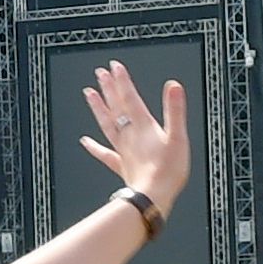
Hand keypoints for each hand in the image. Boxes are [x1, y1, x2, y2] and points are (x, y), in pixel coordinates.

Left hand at [79, 63, 191, 219]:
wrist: (153, 196)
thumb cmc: (168, 171)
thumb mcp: (178, 137)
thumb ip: (174, 110)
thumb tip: (173, 86)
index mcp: (144, 126)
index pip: (130, 97)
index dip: (122, 80)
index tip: (114, 66)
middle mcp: (130, 135)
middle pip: (116, 107)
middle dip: (108, 89)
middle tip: (99, 73)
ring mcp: (123, 150)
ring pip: (107, 124)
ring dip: (98, 108)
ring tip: (89, 94)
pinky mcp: (121, 165)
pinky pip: (104, 153)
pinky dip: (94, 147)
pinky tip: (84, 141)